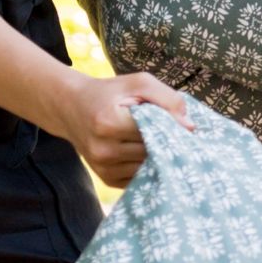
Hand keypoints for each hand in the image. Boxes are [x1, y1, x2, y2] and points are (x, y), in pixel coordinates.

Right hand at [58, 69, 188, 186]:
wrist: (72, 108)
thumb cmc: (111, 93)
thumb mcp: (138, 83)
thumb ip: (167, 98)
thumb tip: (190, 126)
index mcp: (109, 123)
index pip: (156, 132)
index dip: (174, 128)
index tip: (187, 126)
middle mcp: (103, 149)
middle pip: (154, 152)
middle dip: (169, 144)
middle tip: (182, 136)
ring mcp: (103, 167)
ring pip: (150, 168)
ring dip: (161, 158)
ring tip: (164, 143)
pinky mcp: (107, 179)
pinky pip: (140, 178)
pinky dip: (150, 168)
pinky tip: (152, 155)